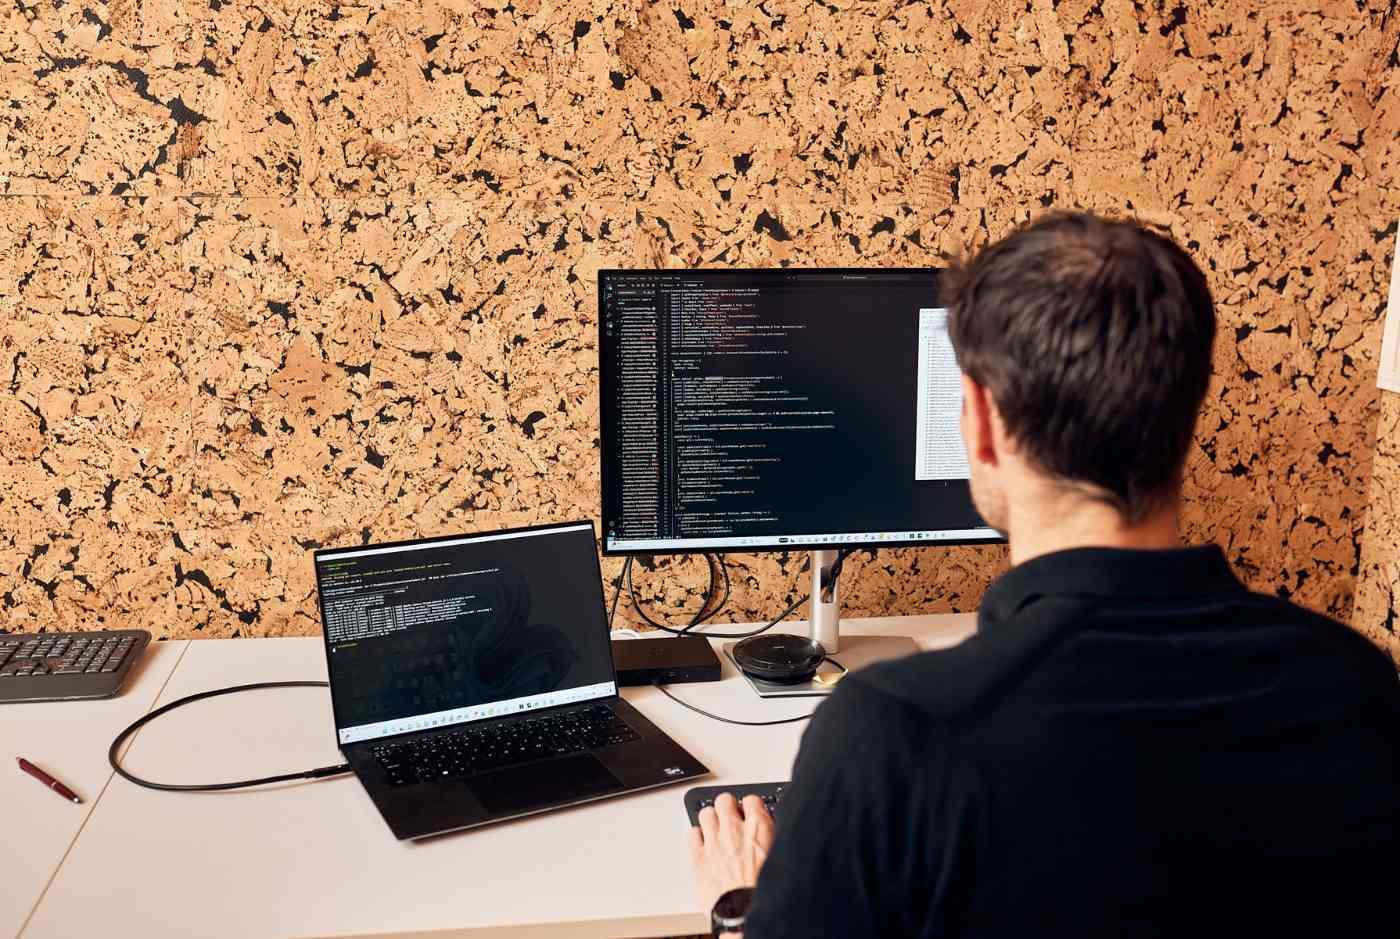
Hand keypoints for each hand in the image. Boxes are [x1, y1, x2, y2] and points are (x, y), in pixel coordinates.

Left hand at [688, 792, 774, 914]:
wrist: (745, 914)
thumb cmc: (763, 891)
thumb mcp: (778, 858)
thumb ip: (770, 841)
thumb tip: (768, 835)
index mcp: (758, 828)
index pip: (751, 800)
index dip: (751, 807)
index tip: (750, 812)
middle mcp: (734, 830)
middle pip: (724, 800)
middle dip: (728, 807)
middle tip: (731, 816)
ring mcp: (714, 843)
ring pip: (706, 813)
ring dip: (711, 819)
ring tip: (716, 828)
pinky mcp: (698, 858)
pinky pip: (692, 834)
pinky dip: (697, 836)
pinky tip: (703, 843)